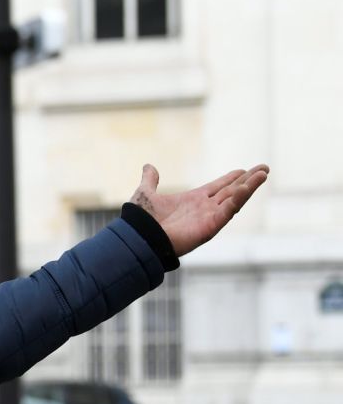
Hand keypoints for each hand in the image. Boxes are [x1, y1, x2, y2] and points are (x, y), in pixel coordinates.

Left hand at [131, 163, 268, 257]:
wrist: (139, 237)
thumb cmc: (141, 221)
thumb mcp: (146, 194)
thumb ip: (150, 180)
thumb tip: (148, 166)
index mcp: (192, 200)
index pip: (217, 187)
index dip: (231, 178)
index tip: (244, 169)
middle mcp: (203, 209)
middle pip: (231, 191)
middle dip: (248, 180)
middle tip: (264, 168)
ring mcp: (208, 217)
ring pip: (235, 199)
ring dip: (250, 186)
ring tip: (264, 174)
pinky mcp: (210, 226)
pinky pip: (228, 211)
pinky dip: (239, 199)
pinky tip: (248, 187)